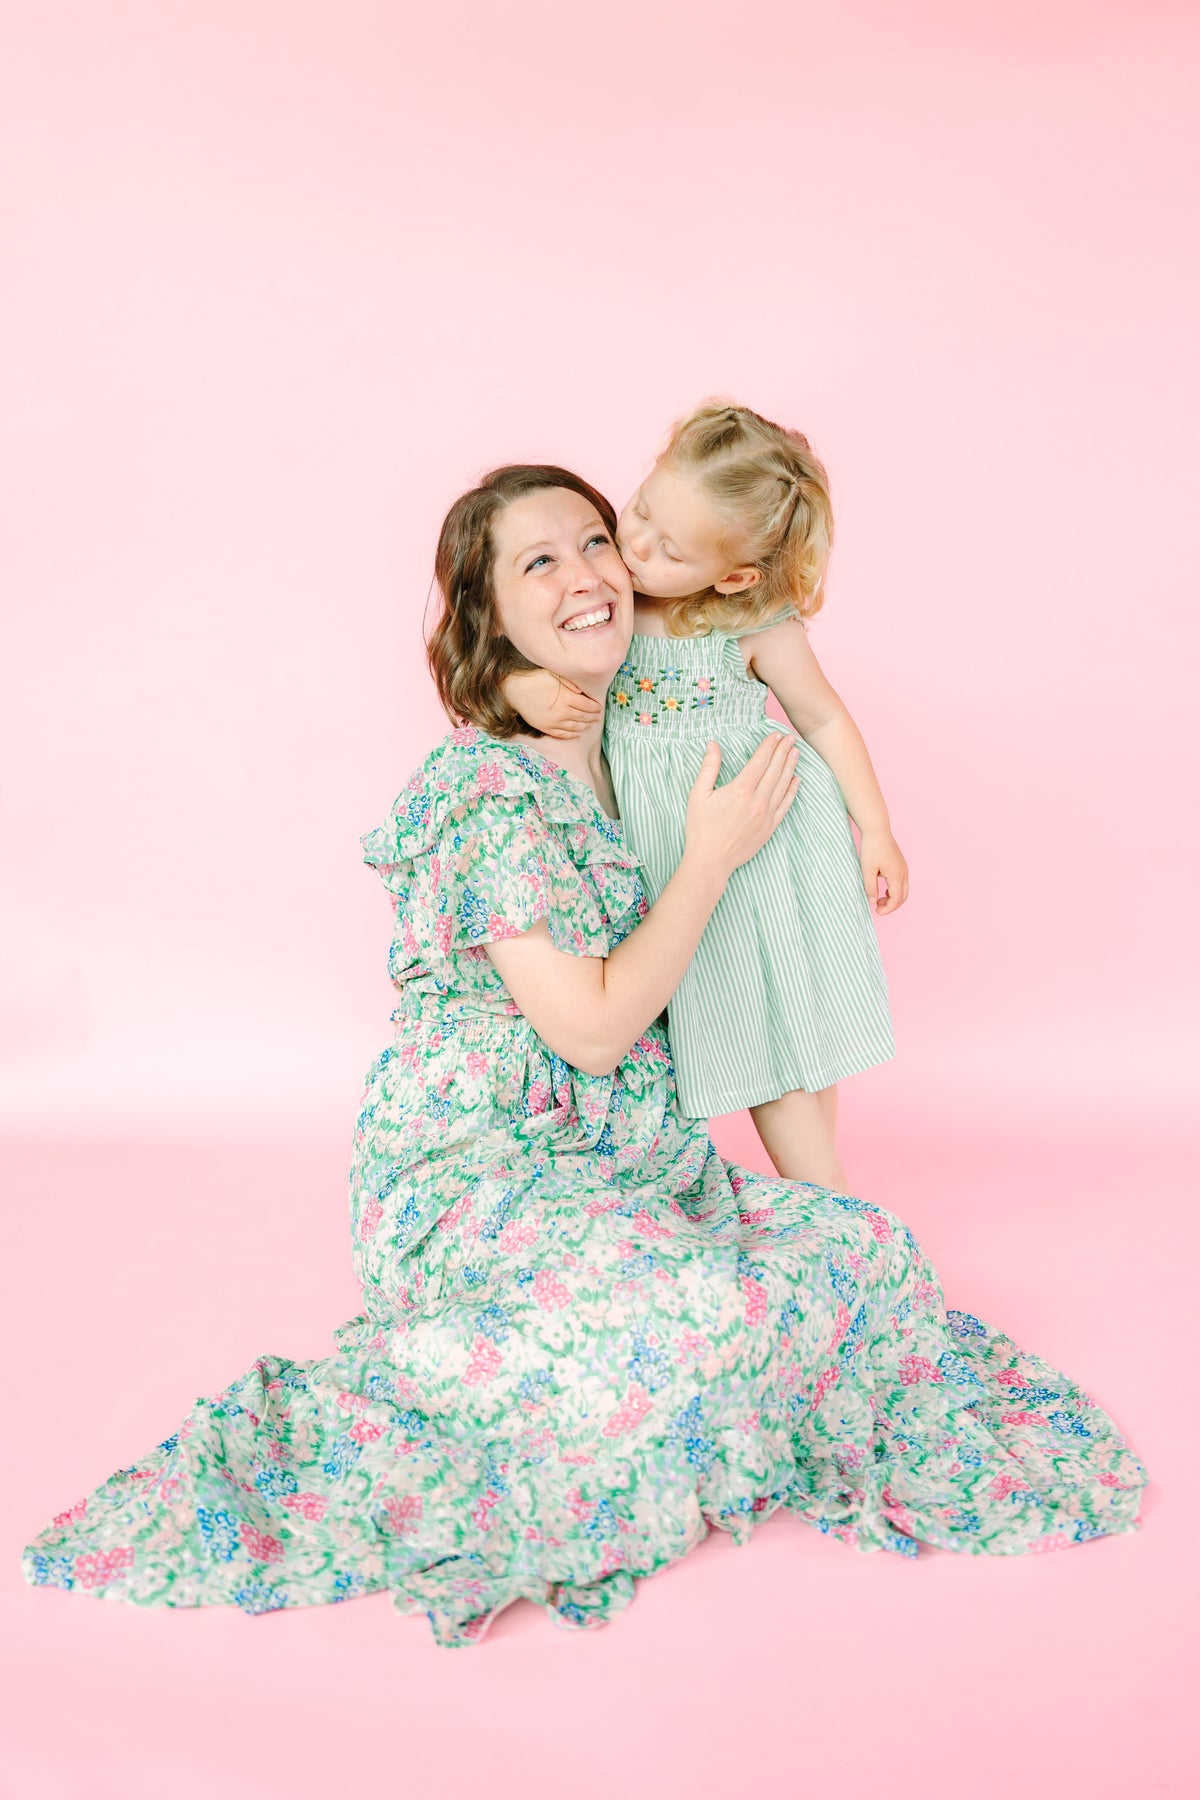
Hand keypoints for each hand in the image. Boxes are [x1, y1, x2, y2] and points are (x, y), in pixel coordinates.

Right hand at [504, 667, 602, 739]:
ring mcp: (555, 722)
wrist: (515, 690)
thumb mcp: (555, 674)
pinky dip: (572, 735)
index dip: (596, 708)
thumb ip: (570, 682)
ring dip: (585, 726)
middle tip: (598, 717)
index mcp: (568, 698)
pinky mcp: (546, 728)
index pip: (589, 706)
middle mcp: (564, 712)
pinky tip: (577, 733)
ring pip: (576, 727)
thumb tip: (582, 691)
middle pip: (584, 717)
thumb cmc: (535, 678)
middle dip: (593, 717)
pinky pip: (563, 734)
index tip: (599, 707)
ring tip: (590, 725)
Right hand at [684, 736, 799, 880]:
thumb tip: (713, 744)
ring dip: (790, 767)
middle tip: (791, 738)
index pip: (760, 761)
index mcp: (740, 790)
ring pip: (783, 785)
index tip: (776, 734)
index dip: (769, 746)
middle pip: (775, 770)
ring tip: (796, 753)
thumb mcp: (699, 794)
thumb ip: (709, 767)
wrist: (711, 861)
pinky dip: (792, 791)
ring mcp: (766, 815)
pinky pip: (785, 805)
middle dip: (784, 751)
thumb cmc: (701, 828)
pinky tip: (796, 780)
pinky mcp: (769, 828)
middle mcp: (757, 800)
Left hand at [859, 829, 908, 914]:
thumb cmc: (871, 848)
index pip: (896, 899)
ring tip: (878, 899)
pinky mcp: (901, 864)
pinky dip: (894, 890)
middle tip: (878, 908)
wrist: (877, 829)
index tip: (877, 912)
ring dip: (893, 897)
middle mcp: (904, 872)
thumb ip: (870, 887)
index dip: (888, 909)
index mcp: (896, 875)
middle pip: (903, 896)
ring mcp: (904, 867)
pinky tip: (882, 889)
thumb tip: (873, 901)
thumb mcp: (867, 870)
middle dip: (892, 905)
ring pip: (903, 889)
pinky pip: (901, 882)